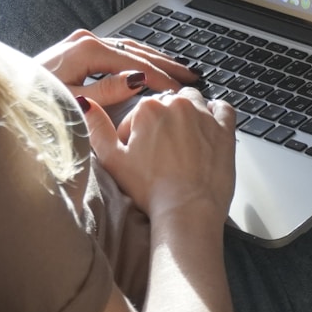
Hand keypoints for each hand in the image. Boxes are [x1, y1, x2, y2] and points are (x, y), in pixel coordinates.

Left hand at [35, 29, 196, 109]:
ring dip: (153, 59)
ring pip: (128, 48)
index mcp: (86, 49)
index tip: (179, 90)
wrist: (4, 99)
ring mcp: (80, 42)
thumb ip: (106, 92)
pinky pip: (116, 51)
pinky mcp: (77, 48)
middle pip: (135, 51)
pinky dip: (136, 59)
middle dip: (165, 65)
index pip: (134, 63)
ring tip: (177, 70)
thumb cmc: (32, 103)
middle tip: (191, 76)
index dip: (160, 78)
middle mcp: (84, 40)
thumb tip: (137, 81)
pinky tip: (148, 66)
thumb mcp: (72, 101)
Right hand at [77, 86, 236, 221]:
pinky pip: (223, 109)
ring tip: (184, 142)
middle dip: (163, 123)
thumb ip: (96, 128)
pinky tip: (207, 132)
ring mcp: (204, 115)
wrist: (187, 210)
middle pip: (167, 105)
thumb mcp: (112, 160)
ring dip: (188, 115)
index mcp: (148, 108)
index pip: (139, 112)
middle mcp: (177, 104)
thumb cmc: (151, 189)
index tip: (140, 154)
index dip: (137, 134)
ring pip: (194, 102)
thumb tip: (86, 103)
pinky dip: (215, 116)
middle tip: (161, 152)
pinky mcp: (224, 129)